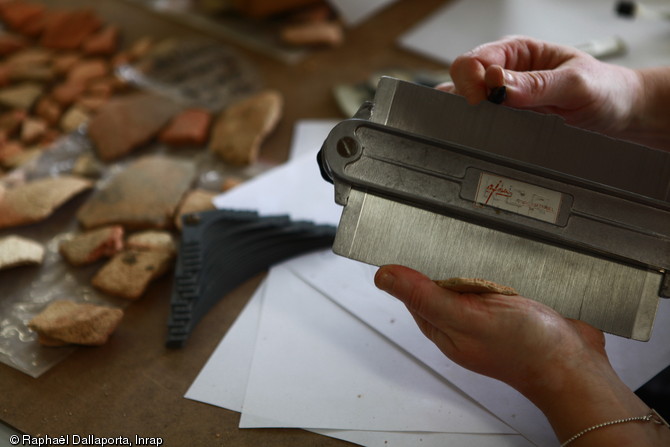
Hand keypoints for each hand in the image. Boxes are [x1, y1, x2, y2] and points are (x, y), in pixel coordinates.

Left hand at [374, 265, 669, 444]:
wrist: (577, 364)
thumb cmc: (527, 349)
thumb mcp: (469, 317)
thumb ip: (426, 297)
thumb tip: (386, 278)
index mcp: (443, 327)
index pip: (413, 291)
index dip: (411, 266)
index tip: (411, 239)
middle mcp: (462, 321)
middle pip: (440, 280)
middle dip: (445, 259)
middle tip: (449, 237)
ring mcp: (487, 314)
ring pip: (469, 277)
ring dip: (473, 261)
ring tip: (476, 244)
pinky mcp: (511, 305)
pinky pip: (495, 278)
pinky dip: (497, 267)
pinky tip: (503, 259)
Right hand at [438, 36, 642, 136]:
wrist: (621, 113)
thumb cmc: (604, 89)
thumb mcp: (575, 84)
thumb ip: (537, 84)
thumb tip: (498, 82)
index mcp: (518, 51)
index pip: (473, 60)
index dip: (470, 81)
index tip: (482, 101)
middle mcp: (507, 71)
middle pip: (463, 80)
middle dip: (467, 99)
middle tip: (489, 115)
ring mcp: (505, 96)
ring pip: (467, 103)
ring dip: (472, 115)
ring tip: (493, 125)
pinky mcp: (508, 118)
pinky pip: (482, 121)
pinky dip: (479, 128)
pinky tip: (491, 133)